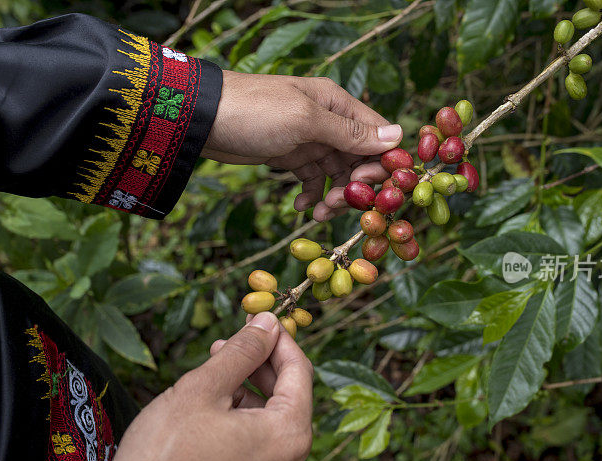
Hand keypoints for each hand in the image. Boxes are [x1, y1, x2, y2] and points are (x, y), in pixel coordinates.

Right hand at [107, 312, 313, 460]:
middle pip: (288, 395)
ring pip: (272, 418)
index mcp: (289, 435)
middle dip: (261, 363)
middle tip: (231, 338)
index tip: (258, 317)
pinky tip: (214, 404)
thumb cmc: (166, 456)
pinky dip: (244, 417)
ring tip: (215, 369)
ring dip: (249, 388)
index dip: (278, 339)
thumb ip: (243, 351)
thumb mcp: (203, 389)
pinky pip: (261, 443)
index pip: (299, 370)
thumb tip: (269, 323)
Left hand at [202, 71, 402, 220]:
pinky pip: (313, 180)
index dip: (379, 165)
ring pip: (337, 174)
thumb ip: (350, 132)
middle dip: (353, 187)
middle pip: (359, 160)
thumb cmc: (255, 112)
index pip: (378, 136)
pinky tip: (301, 208)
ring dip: (333, 196)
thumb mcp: (305, 121)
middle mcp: (328, 121)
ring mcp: (310, 140)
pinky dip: (311, 195)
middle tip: (336, 207)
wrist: (203, 119)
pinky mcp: (291, 157)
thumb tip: (397, 136)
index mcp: (337, 104)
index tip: (367, 189)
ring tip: (318, 214)